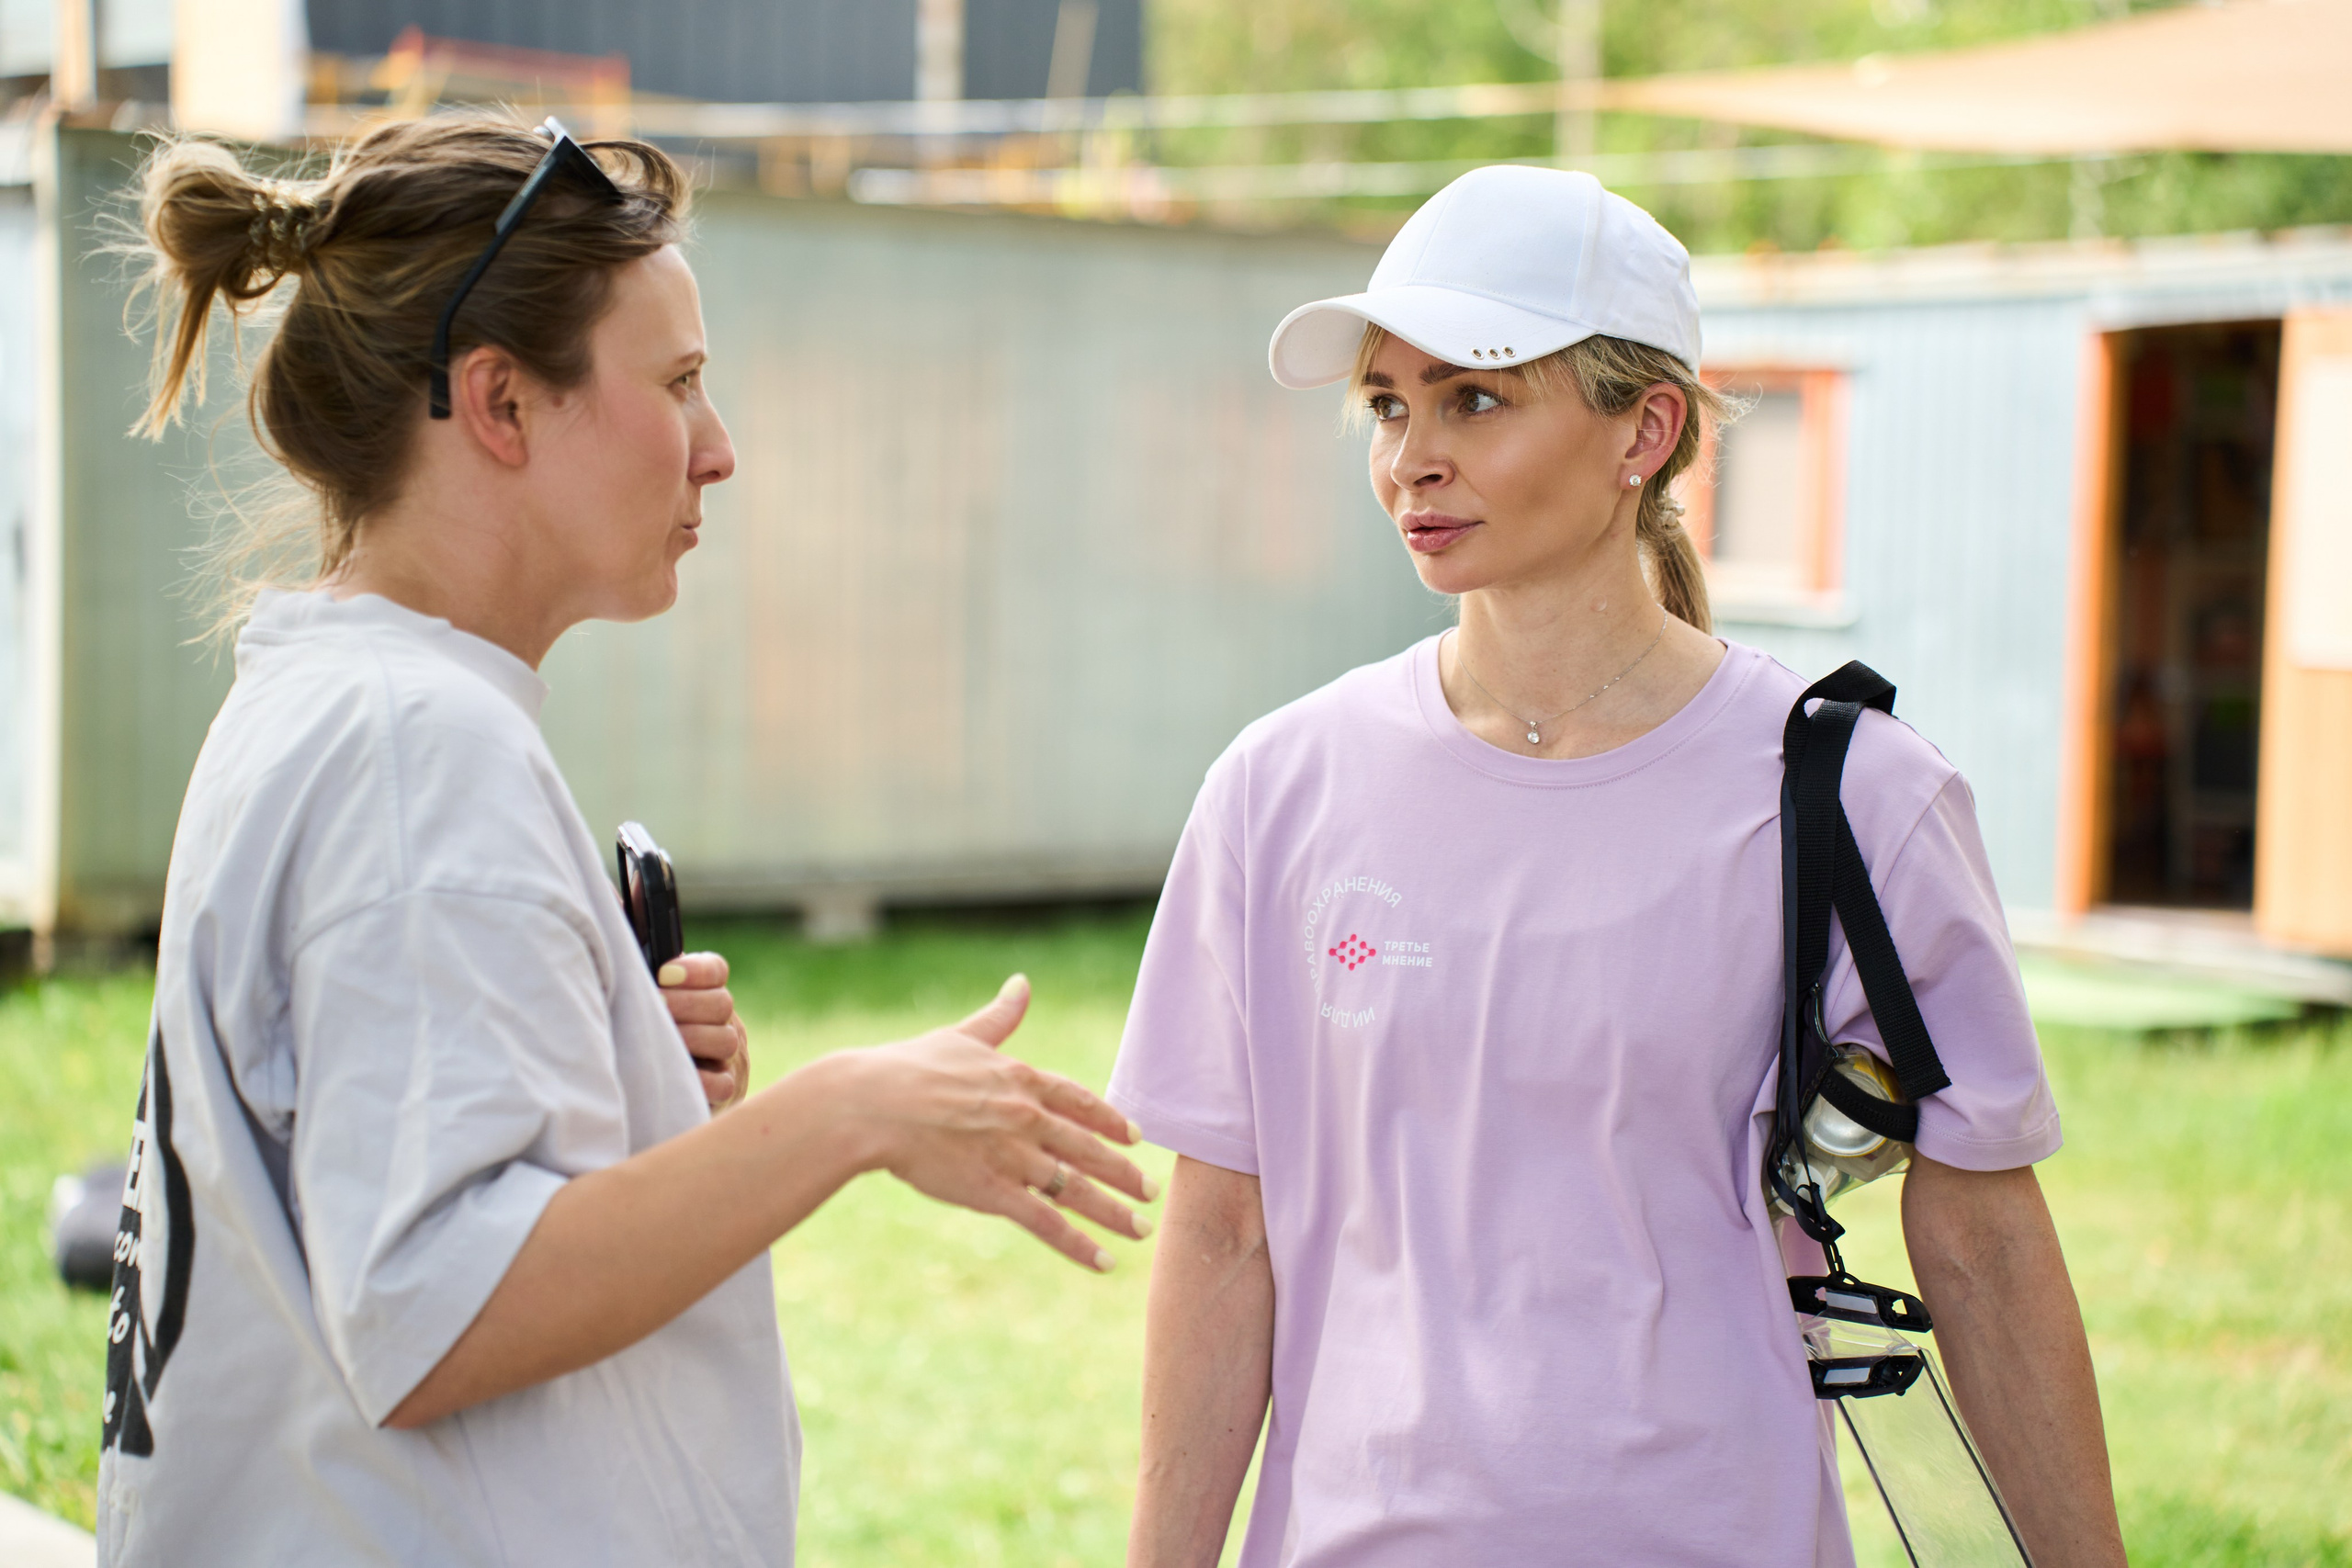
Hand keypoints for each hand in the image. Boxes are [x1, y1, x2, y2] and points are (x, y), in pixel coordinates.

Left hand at [659, 952, 750, 1110]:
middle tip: (654, 1004)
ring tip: (659, 1038)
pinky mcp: (728, 1091)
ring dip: (690, 1036)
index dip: (695, 970)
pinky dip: (698, 1078)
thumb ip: (649, 988)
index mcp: (709, 996)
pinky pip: (722, 1084)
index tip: (664, 973)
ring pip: (725, 1040)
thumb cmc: (649, 1043)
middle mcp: (727, 1023)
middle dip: (684, 1002)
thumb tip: (627, 966)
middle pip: (722, 1003)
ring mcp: (731, 1058)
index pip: (716, 970)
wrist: (665, 1094)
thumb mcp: (654, 1010)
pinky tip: (672, 1071)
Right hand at [840, 974, 1159, 1270]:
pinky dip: (1078, 1245)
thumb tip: (1022, 984)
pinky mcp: (991, 1192)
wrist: (868, 1105)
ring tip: (1142, 1230)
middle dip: (1124, 1173)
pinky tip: (1104, 1262)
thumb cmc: (908, 1067)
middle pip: (1088, 1149)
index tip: (1134, 1137)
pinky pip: (1046, 1223)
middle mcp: (1027, 1117)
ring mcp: (1012, 1156)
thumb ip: (1000, 1017)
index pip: (1080, 1101)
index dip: (1110, 1120)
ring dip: (1114, 1213)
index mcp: (1021, 1078)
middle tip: (1151, 1190)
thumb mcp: (963, 1036)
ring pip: (1076, 1190)